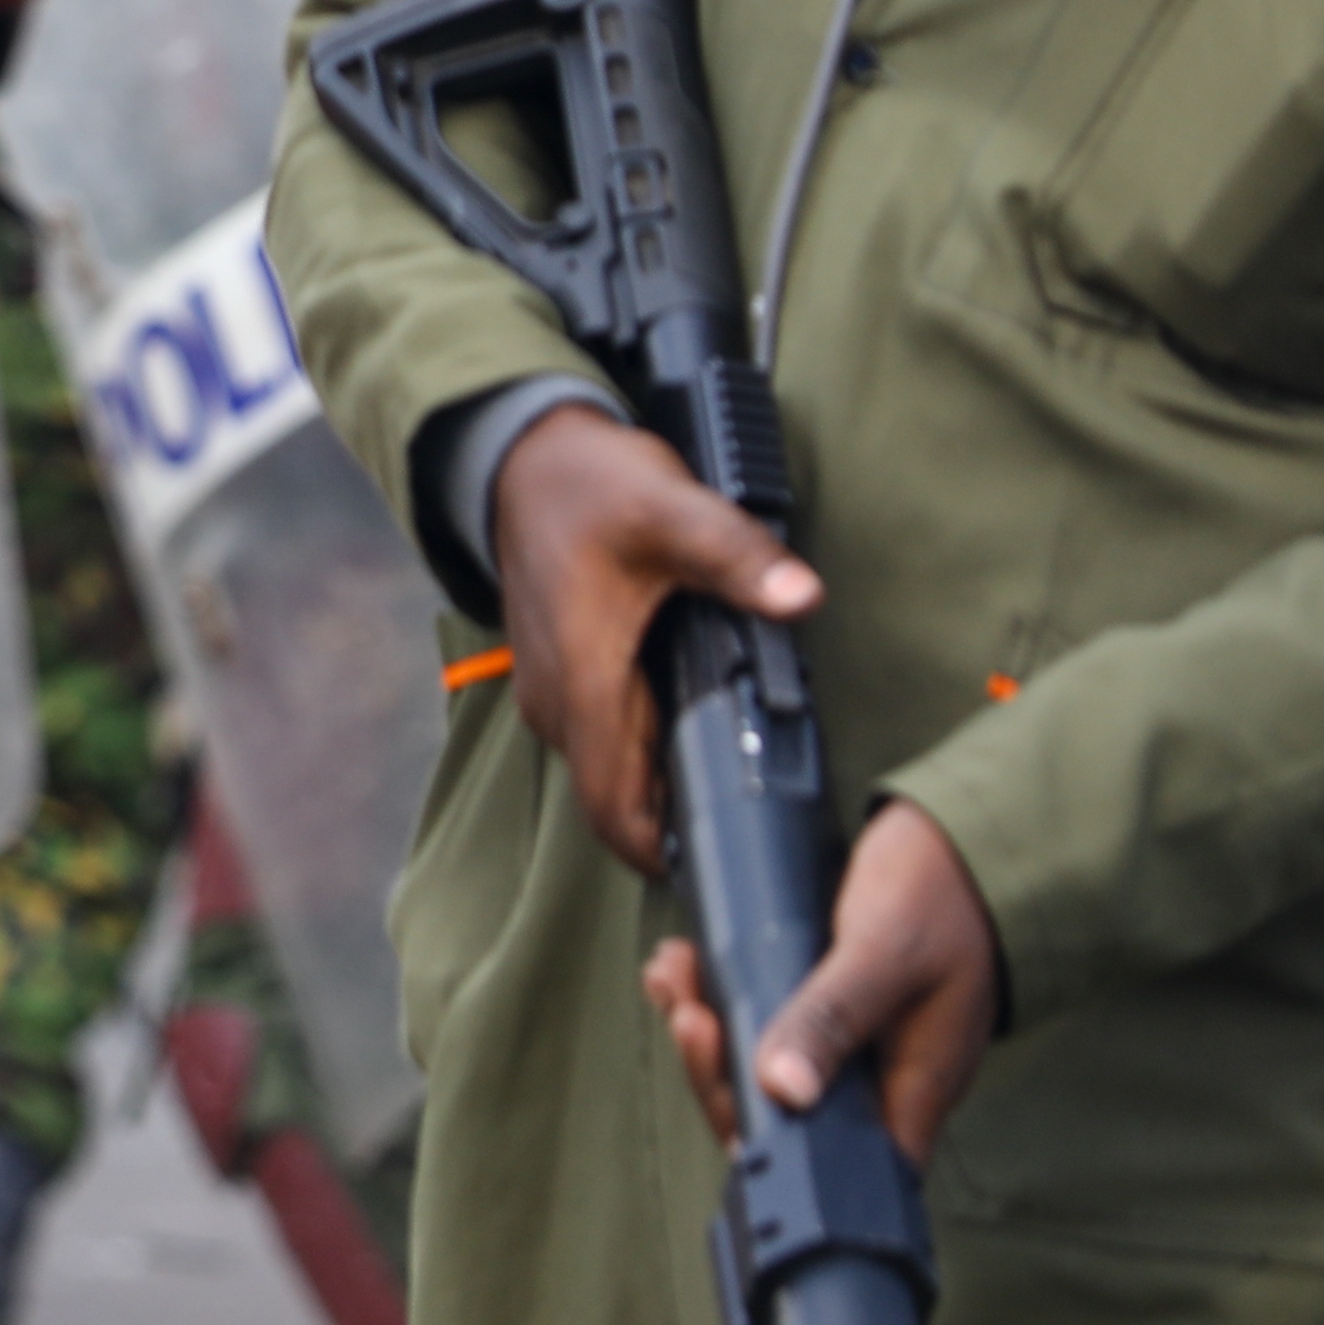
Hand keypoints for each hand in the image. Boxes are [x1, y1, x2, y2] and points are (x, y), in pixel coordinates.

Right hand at [489, 401, 820, 874]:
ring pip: (607, 772)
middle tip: (756, 824)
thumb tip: (801, 595)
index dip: (658, 852)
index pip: (611, 806)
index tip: (721, 867)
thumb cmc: (589, 485)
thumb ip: (737, 556)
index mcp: (583, 680)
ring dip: (658, 787)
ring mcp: (552, 691)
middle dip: (674, 824)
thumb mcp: (670, 508)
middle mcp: (558, 701)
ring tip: (733, 779)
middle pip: (613, 798)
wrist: (522, 457)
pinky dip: (643, 752)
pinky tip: (694, 726)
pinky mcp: (558, 676)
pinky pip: (601, 740)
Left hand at [645, 804, 1002, 1167]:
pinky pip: (762, 1021)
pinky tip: (685, 964)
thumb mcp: (886, 953)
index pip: (828, 1162)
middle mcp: (878, 1083)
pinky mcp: (827, 1011)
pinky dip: (718, 995)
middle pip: (779, 1115)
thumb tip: (785, 1089)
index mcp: (911, 1094)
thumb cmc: (945, 896)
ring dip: (708, 1026)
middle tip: (687, 1014)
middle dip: (717, 1068)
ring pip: (761, 1066)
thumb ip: (836, 1019)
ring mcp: (852, 1048)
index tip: (718, 1078)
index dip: (761, 1140)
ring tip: (675, 976)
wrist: (961, 840)